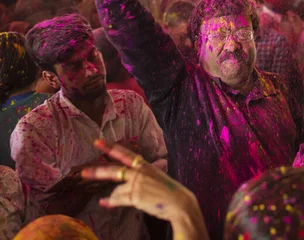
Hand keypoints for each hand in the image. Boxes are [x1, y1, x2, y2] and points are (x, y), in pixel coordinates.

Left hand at [82, 140, 200, 223]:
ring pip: (117, 189)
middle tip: (83, 173)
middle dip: (98, 171)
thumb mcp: (157, 179)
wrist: (180, 203)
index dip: (111, 147)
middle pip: (115, 170)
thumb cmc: (170, 192)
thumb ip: (142, 179)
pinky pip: (119, 199)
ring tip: (104, 200)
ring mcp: (137, 184)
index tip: (98, 141)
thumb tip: (125, 187)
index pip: (126, 154)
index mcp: (146, 166)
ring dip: (112, 196)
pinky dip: (110, 201)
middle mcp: (140, 172)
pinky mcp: (135, 196)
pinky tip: (104, 203)